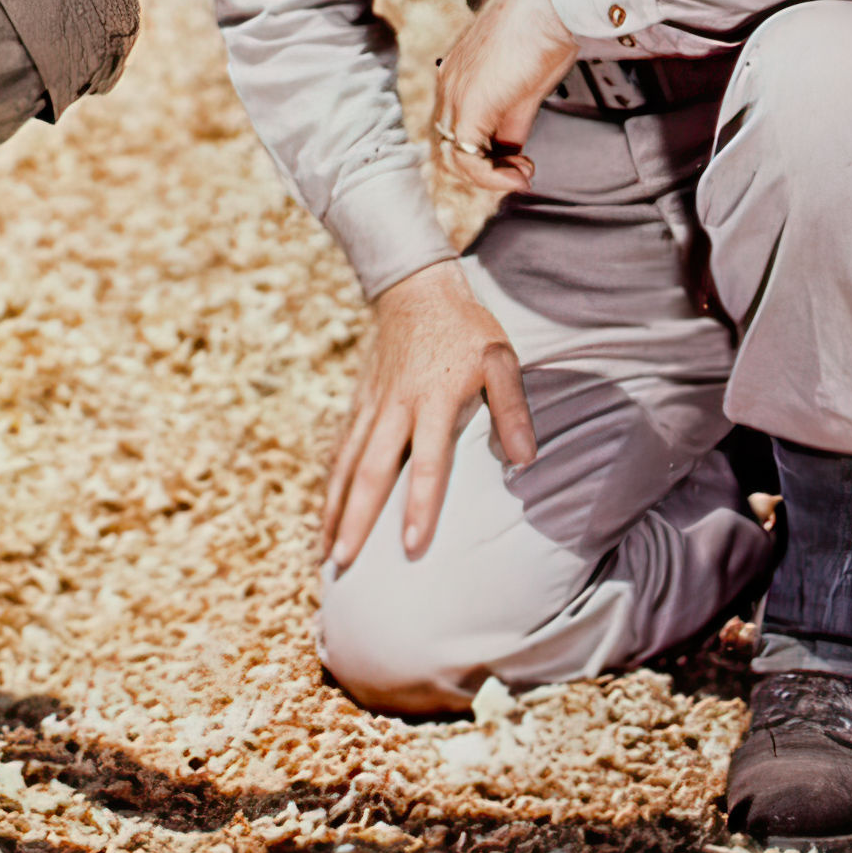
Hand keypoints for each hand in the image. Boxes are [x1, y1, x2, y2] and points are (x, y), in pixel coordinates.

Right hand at [324, 261, 534, 566]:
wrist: (415, 288)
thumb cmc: (466, 330)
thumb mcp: (500, 359)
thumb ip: (513, 409)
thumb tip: (526, 460)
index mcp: (434, 400)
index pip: (427, 463)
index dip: (419, 506)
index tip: (410, 546)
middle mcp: (396, 408)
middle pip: (370, 472)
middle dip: (355, 520)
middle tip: (344, 563)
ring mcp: (372, 407)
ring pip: (345, 465)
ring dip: (334, 510)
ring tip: (326, 554)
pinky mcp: (358, 404)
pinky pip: (339, 451)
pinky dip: (330, 486)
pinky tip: (325, 515)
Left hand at [428, 0, 580, 197]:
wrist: (553, 1)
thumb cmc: (546, 30)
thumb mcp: (526, 83)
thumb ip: (513, 117)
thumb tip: (514, 151)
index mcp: (457, 74)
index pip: (458, 128)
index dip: (488, 155)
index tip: (523, 161)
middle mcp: (448, 84)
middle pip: (451, 146)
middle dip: (486, 170)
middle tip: (523, 173)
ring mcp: (455, 93)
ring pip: (453, 157)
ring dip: (489, 178)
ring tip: (523, 175)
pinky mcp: (470, 102)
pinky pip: (467, 156)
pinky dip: (492, 177)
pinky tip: (521, 174)